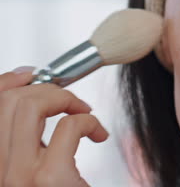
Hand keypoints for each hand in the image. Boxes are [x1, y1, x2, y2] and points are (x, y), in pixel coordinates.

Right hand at [0, 67, 108, 186]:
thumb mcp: (32, 166)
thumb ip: (25, 137)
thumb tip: (26, 85)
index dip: (9, 81)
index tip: (31, 74)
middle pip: (10, 101)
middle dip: (46, 89)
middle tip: (70, 101)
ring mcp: (19, 176)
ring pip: (30, 106)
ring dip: (65, 99)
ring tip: (83, 112)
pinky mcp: (51, 178)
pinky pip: (69, 125)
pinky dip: (90, 121)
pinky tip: (98, 134)